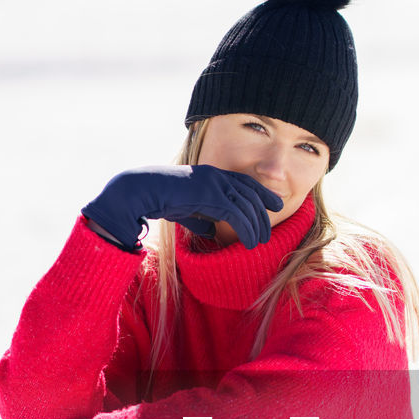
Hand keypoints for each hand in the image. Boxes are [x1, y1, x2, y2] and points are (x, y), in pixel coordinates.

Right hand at [82, 165, 283, 251]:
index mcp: (213, 175)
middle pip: (251, 194)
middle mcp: (218, 176)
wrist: (144, 190)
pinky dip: (246, 231)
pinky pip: (238, 216)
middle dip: (263, 214)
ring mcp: (215, 184)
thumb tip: (212, 231)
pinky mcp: (212, 197)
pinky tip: (249, 243)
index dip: (261, 193)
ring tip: (259, 242)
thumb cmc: (161, 199)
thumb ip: (202, 217)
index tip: (274, 205)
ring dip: (256, 226)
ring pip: (247, 206)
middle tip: (267, 233)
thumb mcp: (186, 209)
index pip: (245, 182)